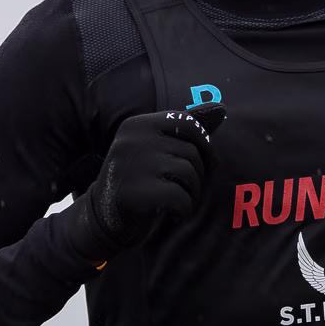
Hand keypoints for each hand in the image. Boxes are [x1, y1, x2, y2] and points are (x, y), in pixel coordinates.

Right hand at [73, 107, 222, 257]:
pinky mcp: (135, 192)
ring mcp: (133, 165)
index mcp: (137, 124)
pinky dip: (184, 210)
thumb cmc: (137, 179)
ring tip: (179, 201)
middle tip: (185, 190)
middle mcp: (133, 140)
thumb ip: (187, 127)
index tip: (205, 163)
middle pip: (191, 151)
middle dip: (198, 175)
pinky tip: (174, 214)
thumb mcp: (155, 148)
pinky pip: (180, 197)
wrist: (103, 217)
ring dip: (192, 193)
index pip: (188, 122)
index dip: (205, 145)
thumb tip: (221, 107)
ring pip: (189, 173)